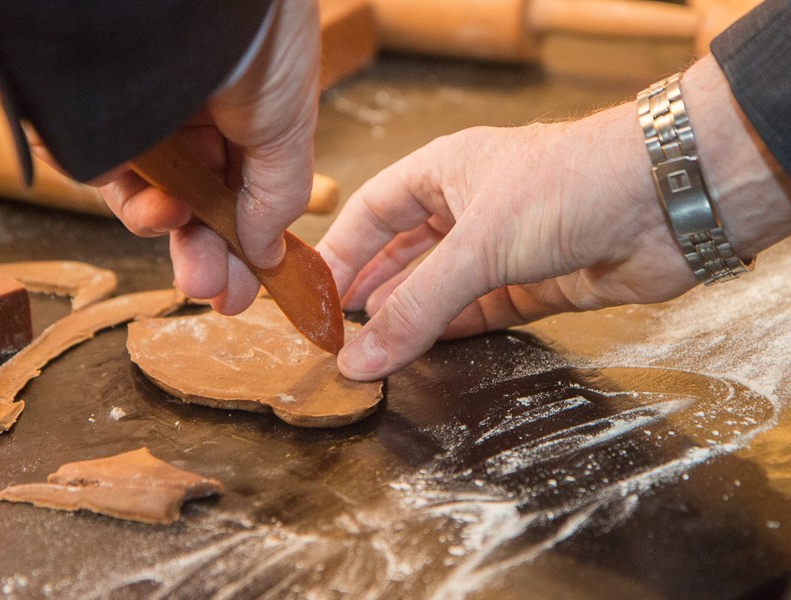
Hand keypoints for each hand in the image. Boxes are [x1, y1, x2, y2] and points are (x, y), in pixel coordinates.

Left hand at [98, 0, 320, 314]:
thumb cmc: (256, 35)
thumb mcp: (288, 125)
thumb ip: (278, 196)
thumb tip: (266, 252)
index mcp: (246, 110)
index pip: (244, 188)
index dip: (247, 241)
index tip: (250, 289)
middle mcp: (194, 110)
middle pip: (196, 200)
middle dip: (210, 253)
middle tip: (216, 295)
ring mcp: (141, 111)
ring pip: (150, 194)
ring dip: (173, 236)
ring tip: (194, 269)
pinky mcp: (89, 112)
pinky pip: (102, 169)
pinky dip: (131, 202)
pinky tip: (159, 211)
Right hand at [317, 55, 790, 380]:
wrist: (670, 200)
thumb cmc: (573, 182)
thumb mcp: (478, 244)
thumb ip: (417, 307)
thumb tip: (361, 357)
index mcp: (445, 170)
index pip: (373, 211)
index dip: (342, 252)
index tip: (314, 295)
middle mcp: (472, 206)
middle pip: (404, 254)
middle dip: (372, 292)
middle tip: (338, 334)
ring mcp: (506, 247)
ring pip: (443, 289)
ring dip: (411, 319)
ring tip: (372, 352)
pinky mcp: (538, 284)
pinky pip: (482, 313)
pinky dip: (454, 333)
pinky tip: (426, 351)